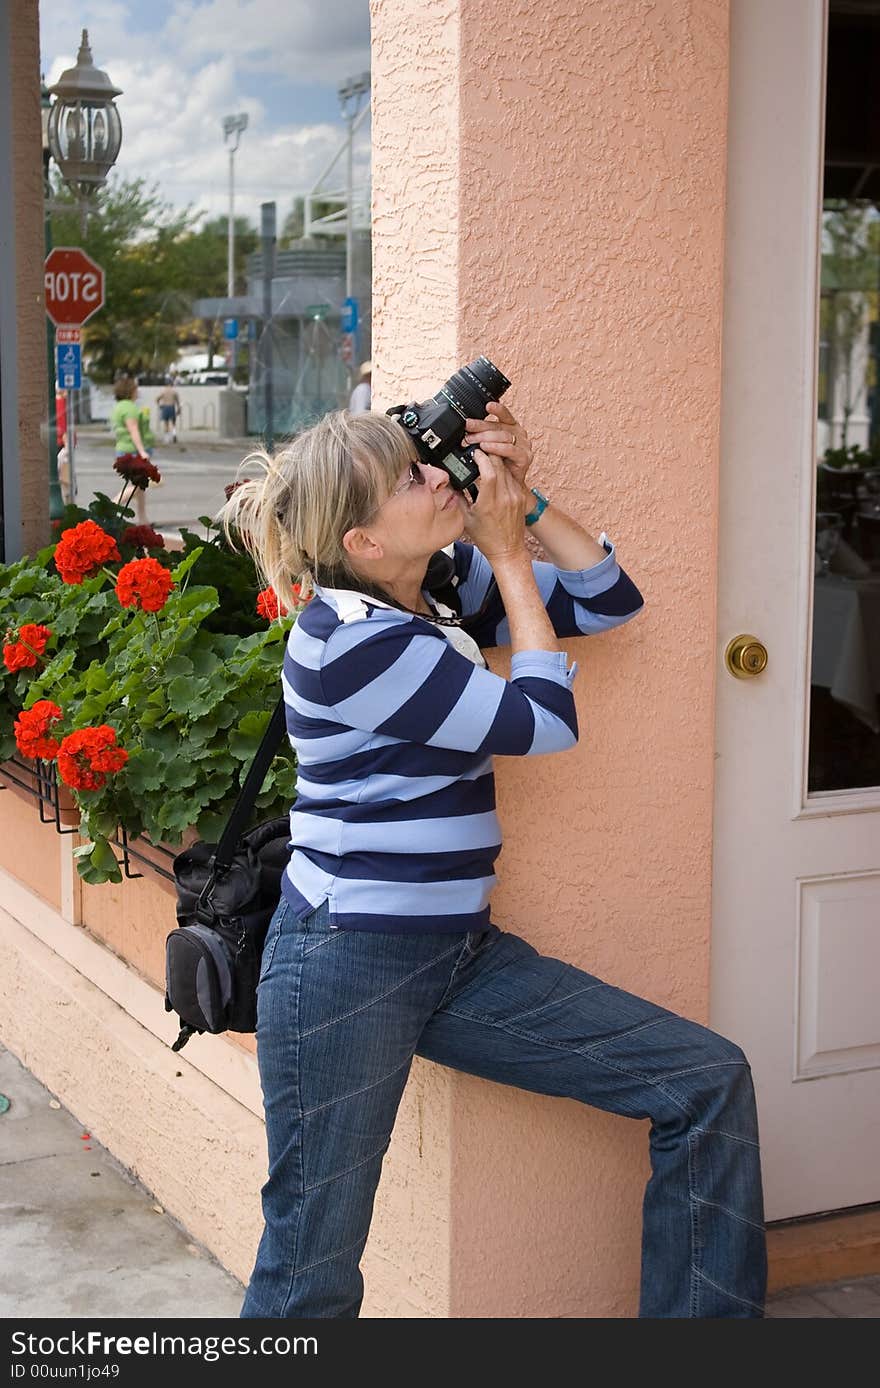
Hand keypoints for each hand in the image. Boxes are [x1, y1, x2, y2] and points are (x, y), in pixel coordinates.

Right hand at [460, 446, 529, 561]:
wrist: (507, 550)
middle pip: (499, 465)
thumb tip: (451, 483)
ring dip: (496, 461)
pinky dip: (503, 471)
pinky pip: (512, 477)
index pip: (489, 472)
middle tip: (480, 451)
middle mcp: (504, 498)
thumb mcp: (467, 519)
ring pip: (507, 469)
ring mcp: (515, 496)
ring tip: (486, 458)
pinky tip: (496, 471)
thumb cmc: (487, 538)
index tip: (475, 453)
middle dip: (489, 454)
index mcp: (489, 503)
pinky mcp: (521, 497)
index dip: (482, 458)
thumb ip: (459, 499)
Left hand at [463, 400, 532, 489]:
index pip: (505, 415)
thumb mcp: (488, 448)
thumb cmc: (499, 465)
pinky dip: (496, 448)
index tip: (487, 406)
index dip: (497, 409)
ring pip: (503, 436)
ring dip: (485, 437)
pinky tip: (485, 447)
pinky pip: (510, 450)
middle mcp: (518, 434)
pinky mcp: (525, 457)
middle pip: (499, 426)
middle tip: (467, 427)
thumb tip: (463, 434)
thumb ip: (480, 439)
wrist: (510, 485)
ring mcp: (524, 445)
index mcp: (511, 428)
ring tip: (471, 439)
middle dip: (480, 426)